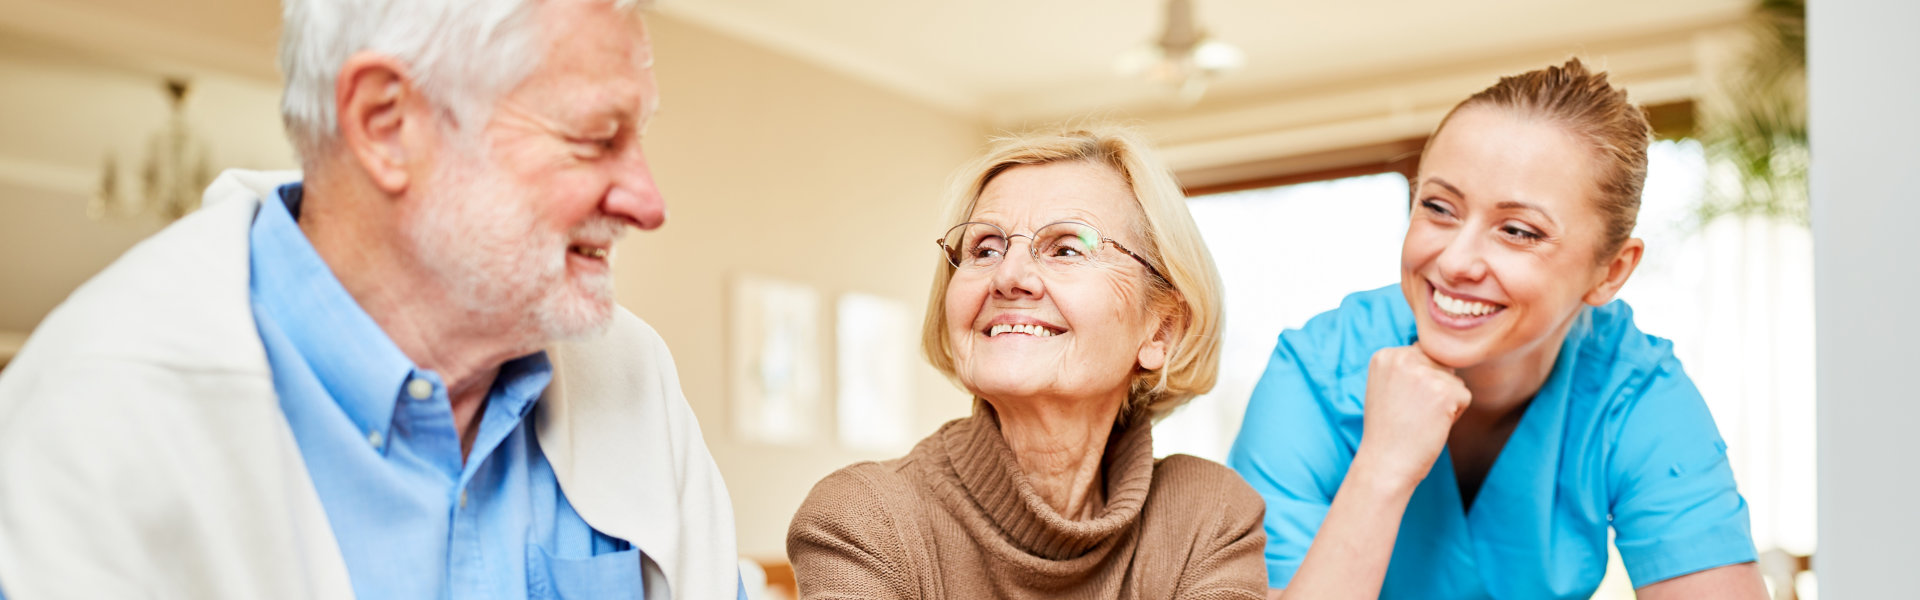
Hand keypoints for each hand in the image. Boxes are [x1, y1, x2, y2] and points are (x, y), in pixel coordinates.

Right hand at [1354, 346, 1471, 488]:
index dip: (1417, 383)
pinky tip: (1432, 425)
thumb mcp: (1386, 387)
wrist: (1385, 463)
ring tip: (1421, 419)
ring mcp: (1425, 372)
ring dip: (1445, 401)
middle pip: (1440, 364)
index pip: (1422, 356)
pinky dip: (1455, 415)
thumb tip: (1444, 358)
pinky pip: (1464, 396)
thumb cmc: (1388, 431)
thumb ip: (1407, 367)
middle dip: (1434, 388)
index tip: (1400, 404)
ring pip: (1453, 380)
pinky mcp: (1445, 390)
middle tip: (1412, 413)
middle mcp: (1403, 356)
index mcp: (1385, 354)